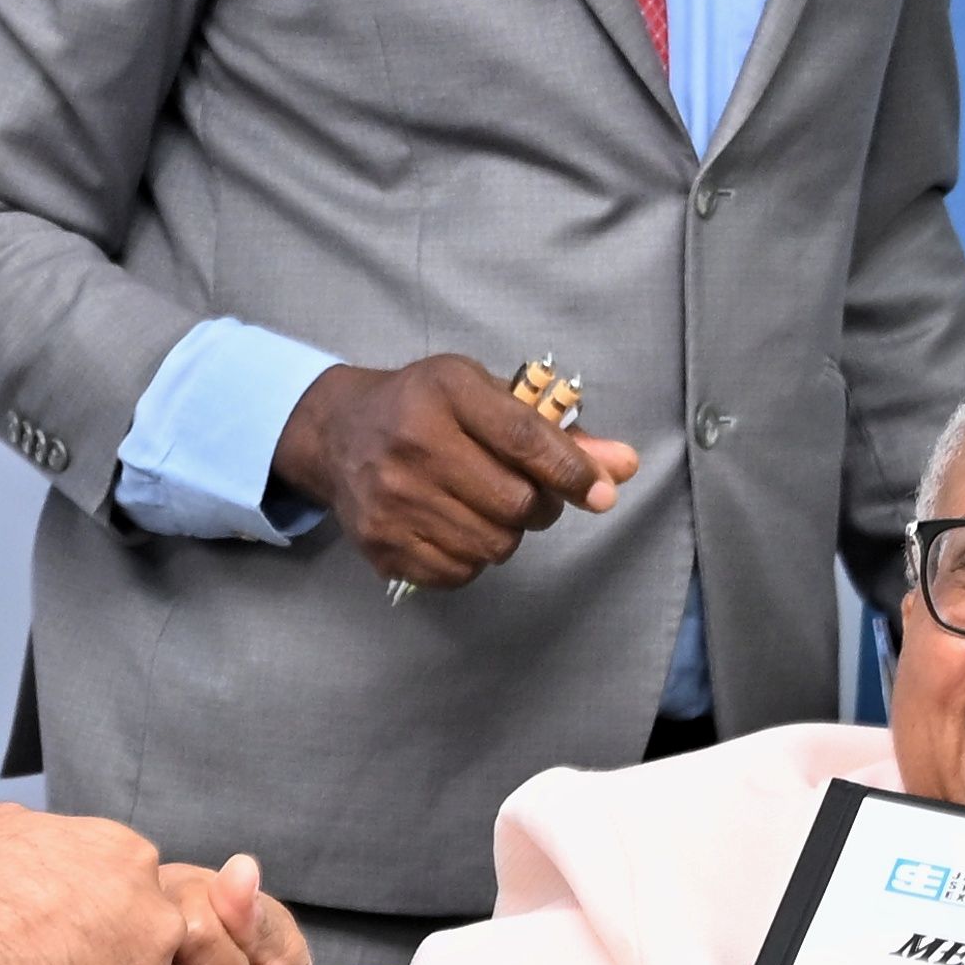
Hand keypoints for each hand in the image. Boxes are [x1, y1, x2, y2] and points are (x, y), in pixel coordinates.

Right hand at [275, 354, 639, 594]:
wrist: (339, 433)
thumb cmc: (426, 407)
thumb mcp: (486, 397)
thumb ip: (556, 435)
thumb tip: (624, 467)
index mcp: (448, 392)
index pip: (528, 441)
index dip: (575, 473)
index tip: (599, 491)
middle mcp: (414, 443)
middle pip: (516, 504)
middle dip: (538, 506)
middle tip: (524, 494)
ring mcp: (392, 498)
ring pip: (493, 546)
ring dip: (505, 534)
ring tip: (483, 507)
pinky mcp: (380, 542)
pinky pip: (460, 572)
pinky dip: (471, 558)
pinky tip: (454, 526)